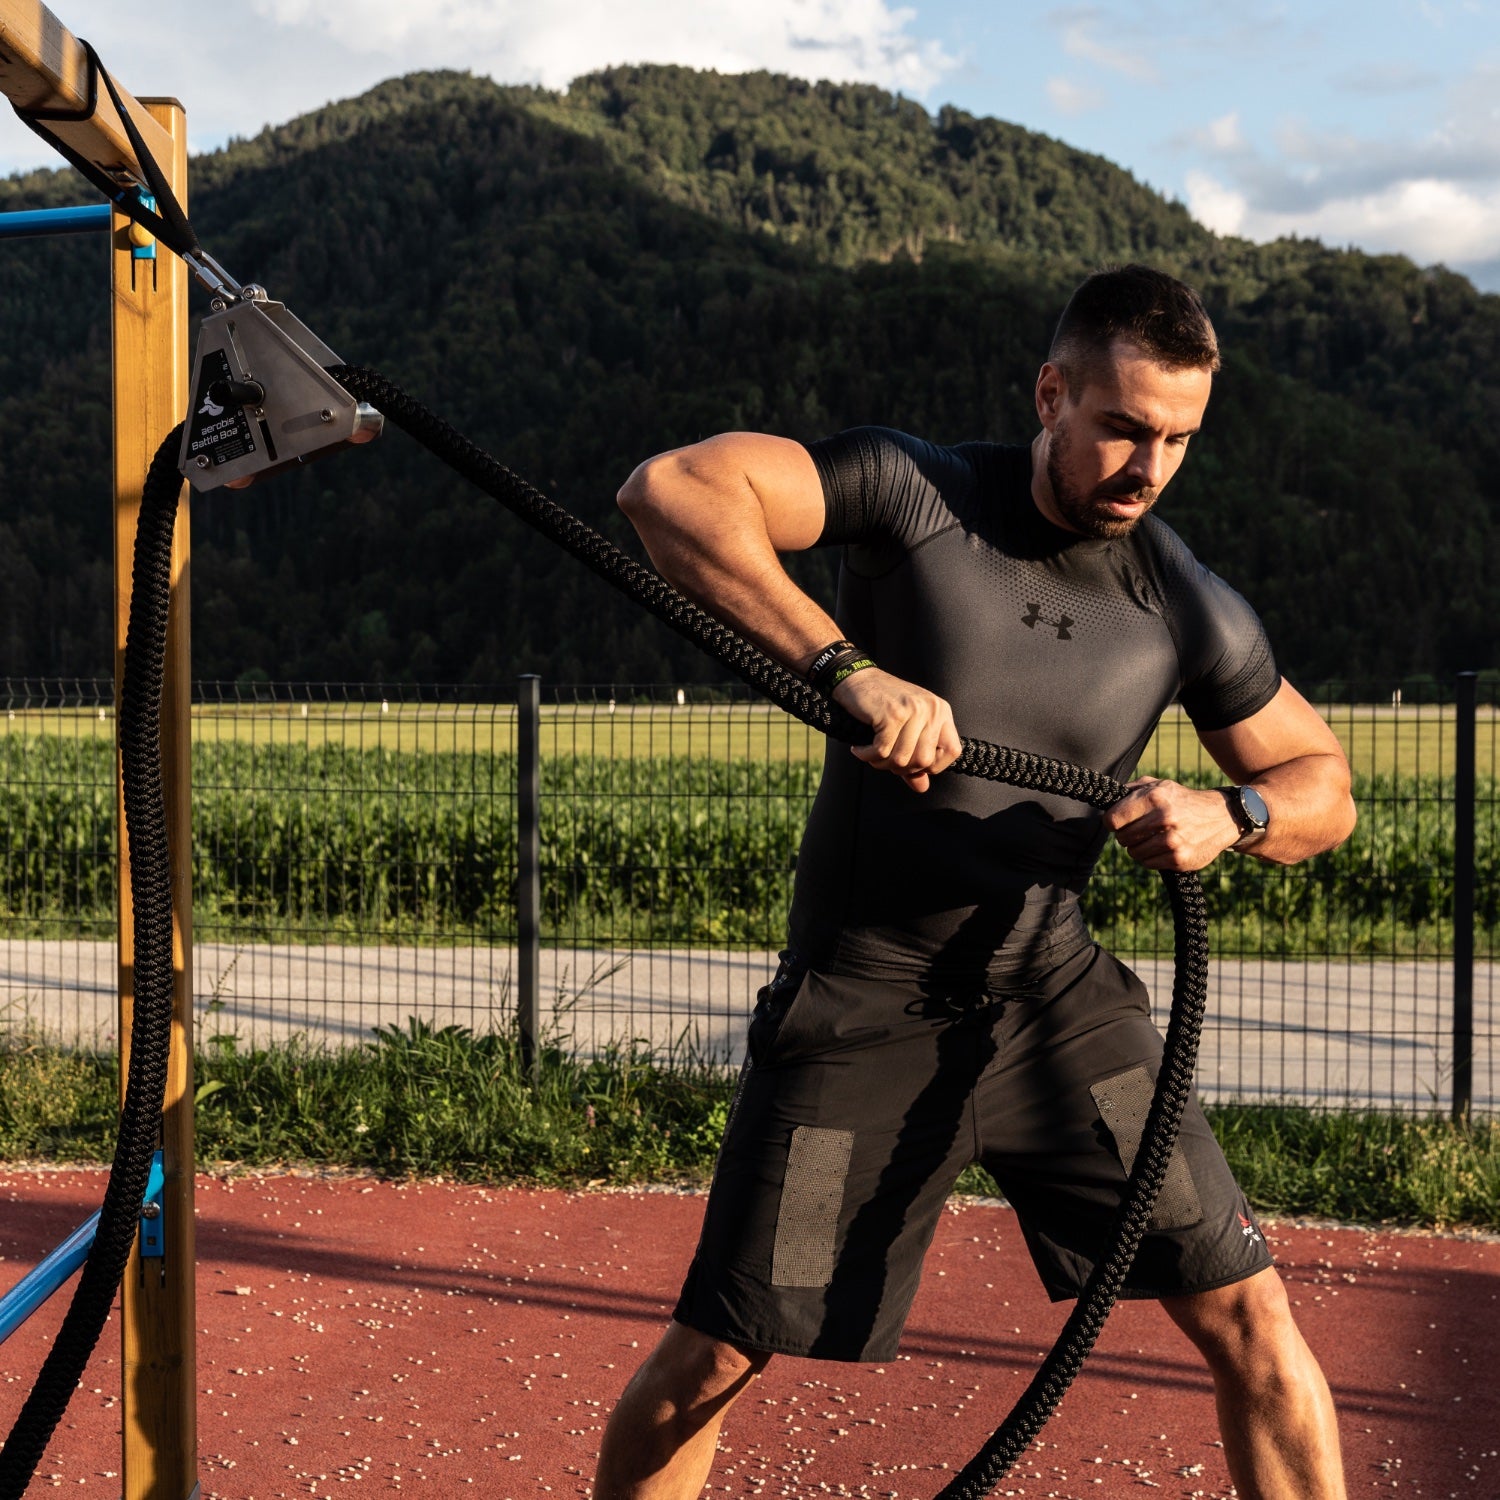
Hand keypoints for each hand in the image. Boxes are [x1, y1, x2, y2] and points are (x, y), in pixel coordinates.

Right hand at [833, 668, 961, 792]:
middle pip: (924, 760)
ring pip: (902, 759)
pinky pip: (882, 751)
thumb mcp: (906, 729)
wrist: (855, 678)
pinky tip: (859, 749)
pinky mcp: (891, 715)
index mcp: (941, 712)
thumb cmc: (881, 704)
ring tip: (870, 754)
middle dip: (901, 768)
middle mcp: (931, 710)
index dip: (933, 766)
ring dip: (881, 764)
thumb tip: (922, 788)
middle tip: (884, 759)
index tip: (912, 764)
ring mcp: (912, 711)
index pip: (952, 751)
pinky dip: (867, 756)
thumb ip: (915, 759)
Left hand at [1102, 776, 1242, 870]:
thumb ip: (1131, 790)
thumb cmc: (1182, 800)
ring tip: (1151, 837)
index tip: (1118, 822)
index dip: (1112, 822)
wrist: (1222, 816)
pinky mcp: (1180, 859)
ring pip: (1133, 853)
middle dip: (1126, 835)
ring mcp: (1173, 841)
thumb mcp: (1158, 785)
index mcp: (1154, 797)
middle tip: (1139, 829)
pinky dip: (1150, 857)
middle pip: (1122, 838)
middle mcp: (1164, 818)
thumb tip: (1107, 799)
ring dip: (1138, 847)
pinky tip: (1162, 847)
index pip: (1112, 820)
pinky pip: (1148, 863)